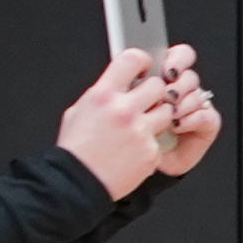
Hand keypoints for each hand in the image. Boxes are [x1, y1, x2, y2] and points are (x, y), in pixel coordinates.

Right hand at [56, 47, 219, 197]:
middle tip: (145, 102)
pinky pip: (159, 139)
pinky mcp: (150, 152)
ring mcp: (139, 131)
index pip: (132, 59)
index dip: (142, 61)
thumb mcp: (79, 110)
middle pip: (158, 85)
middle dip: (153, 92)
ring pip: (166, 111)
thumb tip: (119, 82)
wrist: (76, 183)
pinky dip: (150, 144)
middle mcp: (123, 110)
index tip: (144, 67)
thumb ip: (103, 93)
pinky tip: (133, 151)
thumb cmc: (76, 149)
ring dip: (158, 116)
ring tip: (140, 128)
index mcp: (103, 95)